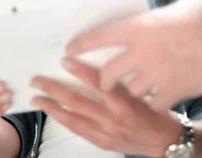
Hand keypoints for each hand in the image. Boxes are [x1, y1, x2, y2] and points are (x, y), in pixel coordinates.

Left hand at [31, 58, 180, 156]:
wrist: (165, 140)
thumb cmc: (154, 110)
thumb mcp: (140, 90)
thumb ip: (118, 81)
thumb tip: (93, 66)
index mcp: (123, 99)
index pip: (95, 80)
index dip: (78, 69)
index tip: (64, 59)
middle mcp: (111, 116)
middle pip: (75, 100)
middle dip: (52, 89)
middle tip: (37, 80)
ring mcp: (105, 131)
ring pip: (71, 117)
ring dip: (51, 107)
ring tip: (37, 99)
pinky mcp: (102, 142)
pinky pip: (77, 130)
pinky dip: (63, 120)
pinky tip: (54, 113)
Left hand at [66, 0, 201, 110]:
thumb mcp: (172, 10)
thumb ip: (154, 22)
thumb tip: (150, 25)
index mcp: (137, 27)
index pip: (99, 37)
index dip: (82, 46)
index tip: (71, 51)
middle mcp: (140, 52)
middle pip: (108, 75)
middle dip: (103, 81)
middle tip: (105, 81)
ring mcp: (155, 73)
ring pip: (130, 92)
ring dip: (134, 91)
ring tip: (140, 89)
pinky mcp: (174, 90)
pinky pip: (155, 103)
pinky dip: (157, 102)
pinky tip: (163, 97)